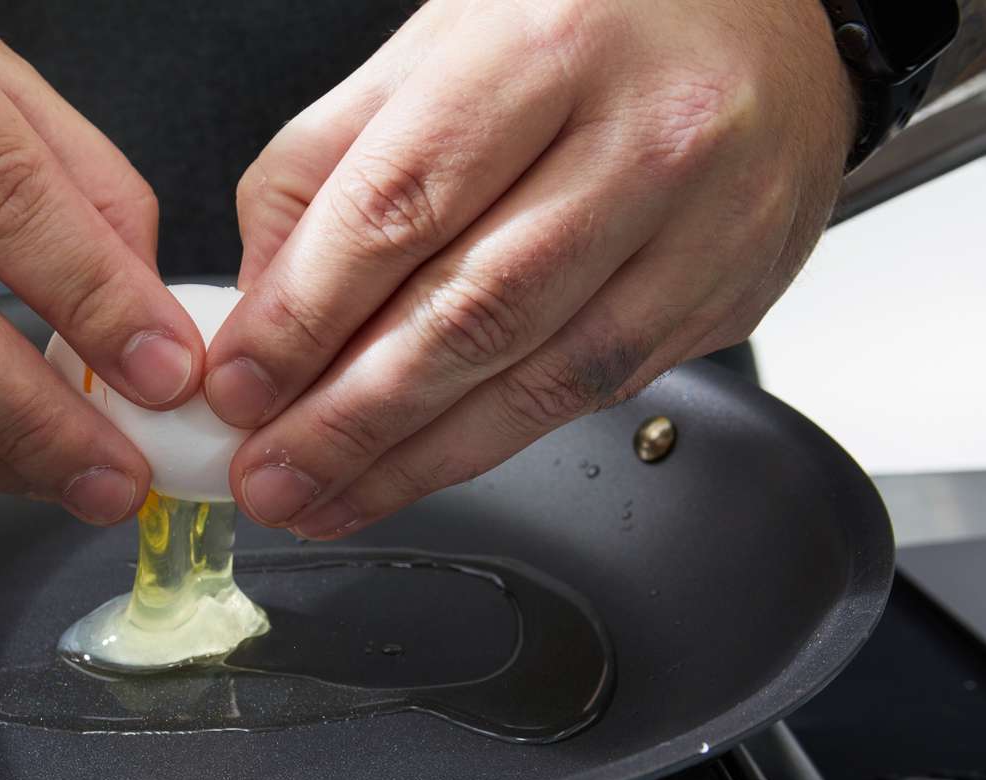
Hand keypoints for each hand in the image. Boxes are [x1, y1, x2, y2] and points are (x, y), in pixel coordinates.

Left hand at [208, 0, 855, 537]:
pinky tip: (418, 471)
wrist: (769, 22)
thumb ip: (328, 163)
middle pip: (469, 314)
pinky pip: (591, 394)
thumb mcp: (435, 43)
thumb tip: (262, 300)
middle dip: (348, 420)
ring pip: (537, 378)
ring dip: (411, 461)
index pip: (397, 208)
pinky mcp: (724, 296)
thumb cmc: (585, 25)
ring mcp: (700, 226)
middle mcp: (640, 136)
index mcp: (542, 46)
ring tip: (323, 500)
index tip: (240, 388)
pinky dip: (490, 445)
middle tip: (268, 477)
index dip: (305, 317)